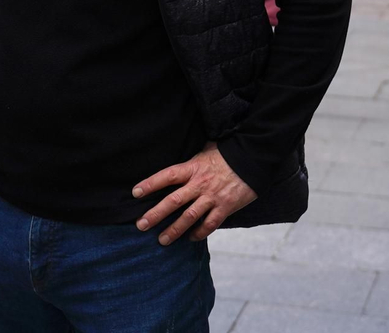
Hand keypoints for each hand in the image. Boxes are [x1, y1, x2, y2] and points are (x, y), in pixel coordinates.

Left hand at [132, 142, 255, 244]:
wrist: (253, 158)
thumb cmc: (228, 153)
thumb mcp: (206, 149)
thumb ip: (192, 159)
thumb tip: (181, 156)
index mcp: (193, 167)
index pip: (167, 176)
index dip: (150, 184)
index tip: (135, 193)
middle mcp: (200, 184)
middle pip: (173, 201)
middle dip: (156, 215)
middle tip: (141, 225)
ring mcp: (212, 197)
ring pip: (189, 217)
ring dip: (174, 230)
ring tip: (162, 240)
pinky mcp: (225, 207)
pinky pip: (210, 224)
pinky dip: (199, 233)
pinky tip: (190, 238)